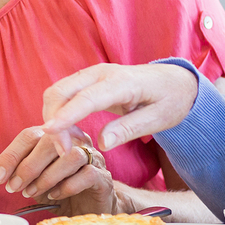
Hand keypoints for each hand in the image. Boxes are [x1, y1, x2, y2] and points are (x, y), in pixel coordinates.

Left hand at [0, 126, 117, 214]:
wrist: (91, 207)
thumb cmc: (61, 189)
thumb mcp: (35, 181)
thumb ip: (19, 173)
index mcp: (55, 136)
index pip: (29, 135)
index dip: (10, 155)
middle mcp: (74, 140)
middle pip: (49, 142)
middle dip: (27, 166)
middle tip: (14, 187)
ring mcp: (92, 157)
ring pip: (70, 156)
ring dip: (46, 176)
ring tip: (33, 192)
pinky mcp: (103, 176)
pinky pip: (87, 174)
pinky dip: (67, 186)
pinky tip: (55, 195)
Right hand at [39, 63, 199, 151]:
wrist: (175, 81)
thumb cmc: (171, 100)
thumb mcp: (159, 119)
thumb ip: (129, 129)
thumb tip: (102, 144)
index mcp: (122, 82)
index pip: (87, 98)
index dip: (66, 115)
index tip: (49, 131)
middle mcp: (102, 72)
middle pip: (62, 91)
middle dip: (53, 119)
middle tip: (63, 151)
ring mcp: (92, 73)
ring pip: (57, 91)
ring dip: (53, 116)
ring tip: (67, 144)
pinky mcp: (88, 80)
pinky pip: (63, 93)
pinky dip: (58, 112)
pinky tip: (69, 132)